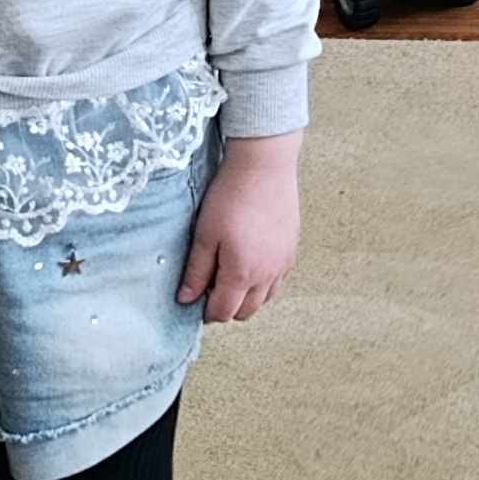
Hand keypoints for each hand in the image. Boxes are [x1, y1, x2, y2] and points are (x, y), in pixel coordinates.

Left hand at [179, 129, 301, 321]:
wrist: (264, 167)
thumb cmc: (232, 197)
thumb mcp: (204, 235)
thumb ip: (196, 272)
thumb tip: (186, 298)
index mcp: (242, 274)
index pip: (224, 311)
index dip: (206, 312)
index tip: (195, 299)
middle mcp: (267, 274)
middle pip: (247, 311)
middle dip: (227, 307)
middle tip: (211, 287)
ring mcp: (283, 263)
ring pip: (265, 298)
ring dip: (247, 296)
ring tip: (230, 275)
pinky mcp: (291, 249)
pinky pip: (278, 280)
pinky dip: (264, 282)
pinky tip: (251, 262)